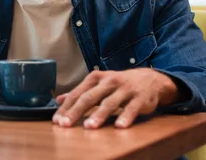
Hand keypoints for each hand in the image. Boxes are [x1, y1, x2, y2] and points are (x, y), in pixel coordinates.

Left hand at [53, 69, 179, 128]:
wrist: (149, 79)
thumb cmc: (119, 84)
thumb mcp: (98, 84)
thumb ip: (80, 92)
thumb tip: (58, 100)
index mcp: (96, 78)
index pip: (78, 93)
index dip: (66, 107)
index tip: (57, 120)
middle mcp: (109, 81)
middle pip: (90, 97)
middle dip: (76, 111)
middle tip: (66, 124)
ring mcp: (125, 89)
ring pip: (109, 103)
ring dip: (99, 115)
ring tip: (89, 126)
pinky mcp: (139, 98)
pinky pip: (131, 108)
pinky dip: (125, 117)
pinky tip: (118, 126)